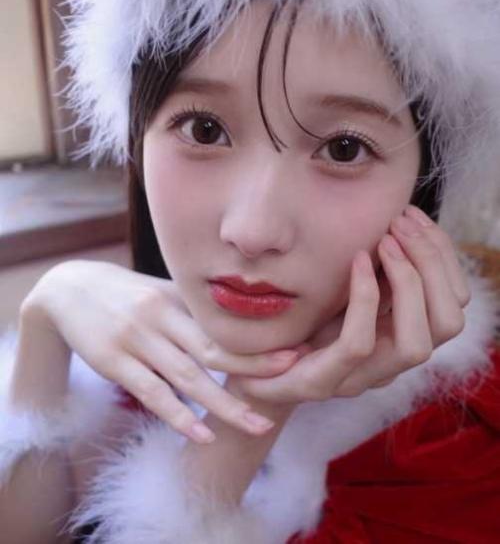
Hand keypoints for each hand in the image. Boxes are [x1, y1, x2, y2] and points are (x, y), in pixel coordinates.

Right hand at [21, 261, 299, 443]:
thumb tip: (239, 321)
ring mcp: (137, 341)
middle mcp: (161, 319)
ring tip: (257, 425)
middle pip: (214, 348)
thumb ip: (195, 309)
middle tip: (292, 379)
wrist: (68, 289)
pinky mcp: (114, 363)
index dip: (259, 340)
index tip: (294, 350)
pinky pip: (151, 394)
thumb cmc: (126, 293)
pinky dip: (178, 415)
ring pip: (187, 377)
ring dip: (224, 404)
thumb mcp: (161, 291)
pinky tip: (201, 434)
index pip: (225, 325)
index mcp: (177, 300)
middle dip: (255, 367)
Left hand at [230, 205, 470, 402]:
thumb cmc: (305, 320)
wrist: (255, 368)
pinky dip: (364, 297)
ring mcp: (359, 377)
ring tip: (384, 241)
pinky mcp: (320, 383)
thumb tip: (399, 222)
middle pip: (447, 323)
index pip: (453, 303)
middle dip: (433, 264)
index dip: (444, 255)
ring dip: (408, 282)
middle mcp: (391, 361)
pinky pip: (358, 343)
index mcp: (402, 334)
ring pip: (416, 345)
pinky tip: (357, 260)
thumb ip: (378, 268)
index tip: (413, 215)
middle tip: (399, 223)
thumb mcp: (347, 287)